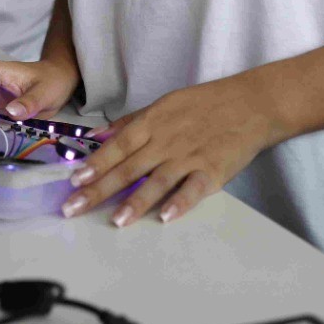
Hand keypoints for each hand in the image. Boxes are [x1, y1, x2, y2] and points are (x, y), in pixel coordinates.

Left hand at [62, 75, 283, 228]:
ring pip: (157, 181)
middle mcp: (166, 141)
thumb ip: (129, 123)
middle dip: (98, 189)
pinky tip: (165, 217)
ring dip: (135, 202)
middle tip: (74, 208)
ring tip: (116, 221)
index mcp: (152, 123)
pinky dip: (180, 202)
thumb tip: (96, 135)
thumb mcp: (163, 104)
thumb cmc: (204, 104)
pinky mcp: (213, 170)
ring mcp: (189, 156)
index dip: (95, 164)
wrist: (250, 103)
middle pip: (128, 168)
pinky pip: (193, 189)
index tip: (73, 181)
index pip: (117, 147)